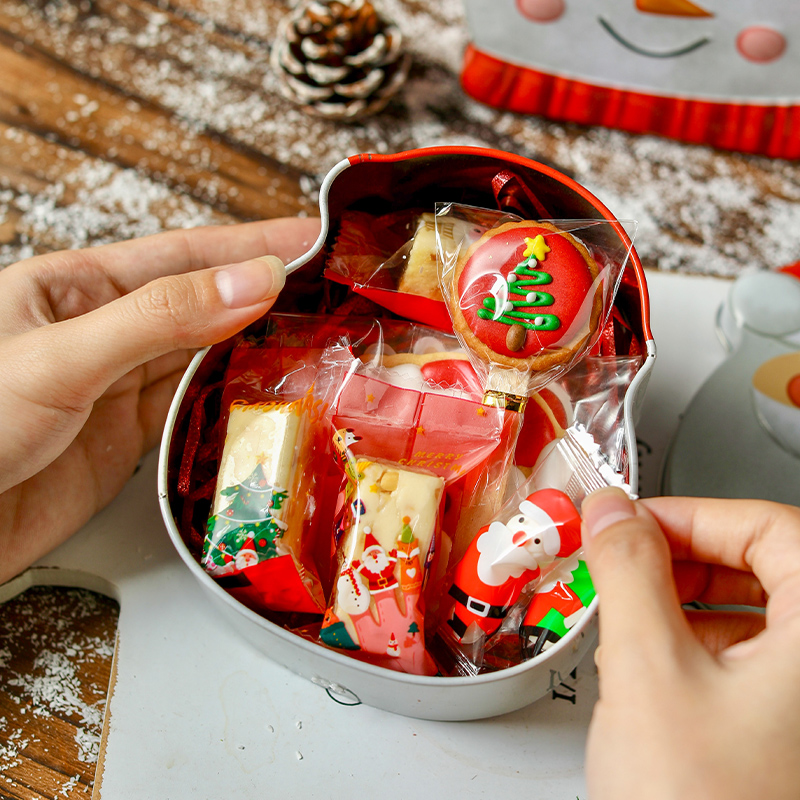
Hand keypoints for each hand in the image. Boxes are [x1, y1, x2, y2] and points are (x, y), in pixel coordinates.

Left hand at [0, 217, 319, 580]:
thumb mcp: (62, 357)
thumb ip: (159, 317)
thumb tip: (253, 280)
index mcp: (76, 289)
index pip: (183, 256)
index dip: (251, 245)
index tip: (314, 237)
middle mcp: (103, 334)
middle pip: (202, 304)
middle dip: (266, 294)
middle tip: (336, 291)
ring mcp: (116, 390)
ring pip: (203, 360)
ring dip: (259, 350)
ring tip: (320, 340)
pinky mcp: (125, 444)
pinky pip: (193, 412)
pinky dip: (236, 403)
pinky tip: (270, 396)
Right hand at [580, 488, 799, 799]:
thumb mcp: (650, 672)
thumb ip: (628, 572)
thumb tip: (614, 514)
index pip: (770, 527)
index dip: (691, 514)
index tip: (632, 522)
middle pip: (768, 566)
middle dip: (683, 559)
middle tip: (625, 563)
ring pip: (759, 615)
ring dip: (687, 604)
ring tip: (632, 619)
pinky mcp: (794, 734)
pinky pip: (756, 661)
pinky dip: (702, 647)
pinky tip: (660, 668)